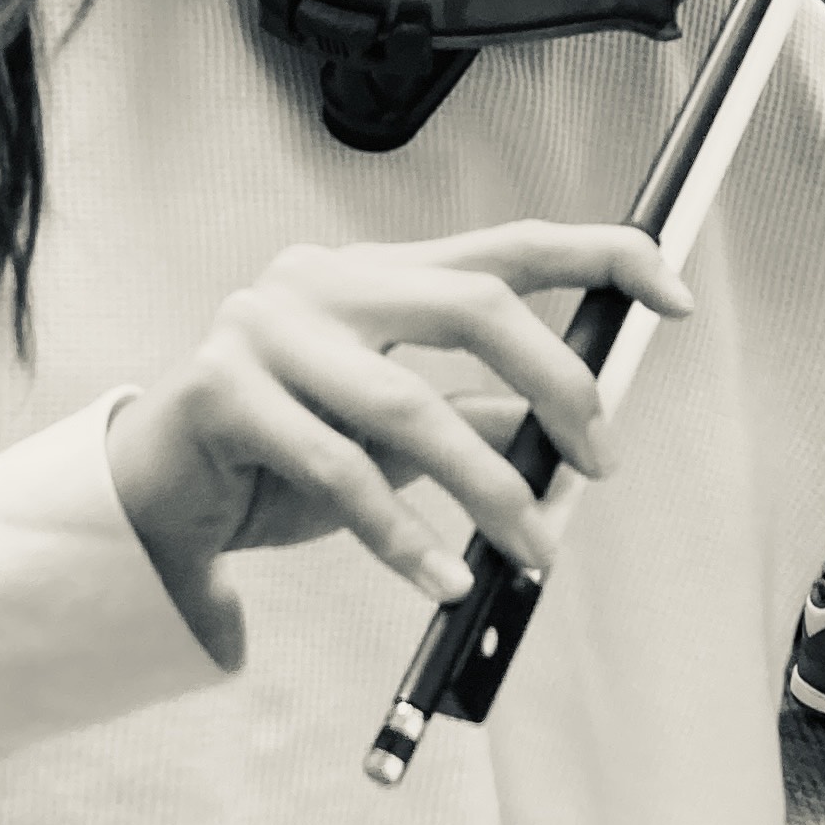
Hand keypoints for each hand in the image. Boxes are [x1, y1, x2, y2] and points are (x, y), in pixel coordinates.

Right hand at [104, 221, 692, 658]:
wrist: (152, 499)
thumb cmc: (280, 458)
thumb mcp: (394, 434)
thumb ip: (472, 416)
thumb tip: (570, 428)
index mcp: (373, 272)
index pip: (504, 245)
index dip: (599, 257)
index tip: (672, 293)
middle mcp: (320, 280)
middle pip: (474, 306)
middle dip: (557, 386)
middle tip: (600, 462)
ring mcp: (263, 329)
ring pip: (409, 407)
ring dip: (489, 491)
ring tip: (532, 549)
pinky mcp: (220, 394)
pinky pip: (336, 473)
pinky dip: (402, 537)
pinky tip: (442, 578)